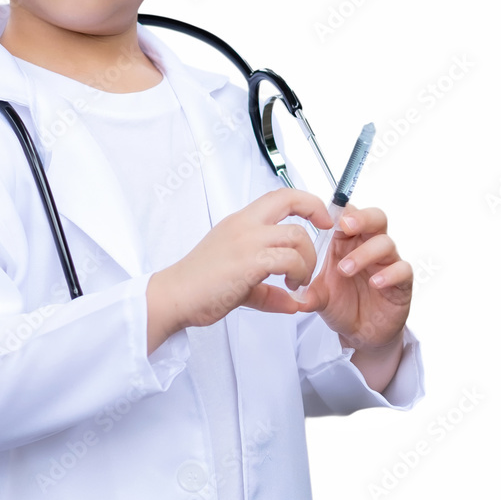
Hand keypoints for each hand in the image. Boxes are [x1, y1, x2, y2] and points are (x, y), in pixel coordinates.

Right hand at [147, 188, 332, 345]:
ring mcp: (246, 241)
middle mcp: (244, 225)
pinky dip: (298, 274)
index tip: (321, 218)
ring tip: (297, 280)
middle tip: (324, 238)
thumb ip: (267, 290)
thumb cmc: (199, 286)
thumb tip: (292, 303)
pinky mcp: (249, 261)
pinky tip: (290, 289)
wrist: (175, 295)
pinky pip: (288, 259)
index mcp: (240, 223)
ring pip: (296, 235)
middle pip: (290, 201)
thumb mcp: (239, 282)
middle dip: (316, 214)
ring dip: (306, 260)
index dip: (306, 201)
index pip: (278, 196)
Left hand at [297, 204, 411, 352]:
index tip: (325, 217)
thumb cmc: (341, 304)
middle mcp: (368, 247)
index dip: (340, 211)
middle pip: (375, 218)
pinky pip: (403, 269)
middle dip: (362, 218)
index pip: (348, 215)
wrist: (361, 332)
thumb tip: (294, 295)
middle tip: (346, 226)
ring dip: (365, 253)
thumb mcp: (318, 296)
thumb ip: (307, 292)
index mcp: (346, 243)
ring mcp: (386, 263)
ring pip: (386, 242)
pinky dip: (389, 274)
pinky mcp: (401, 282)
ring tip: (345, 269)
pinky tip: (374, 282)